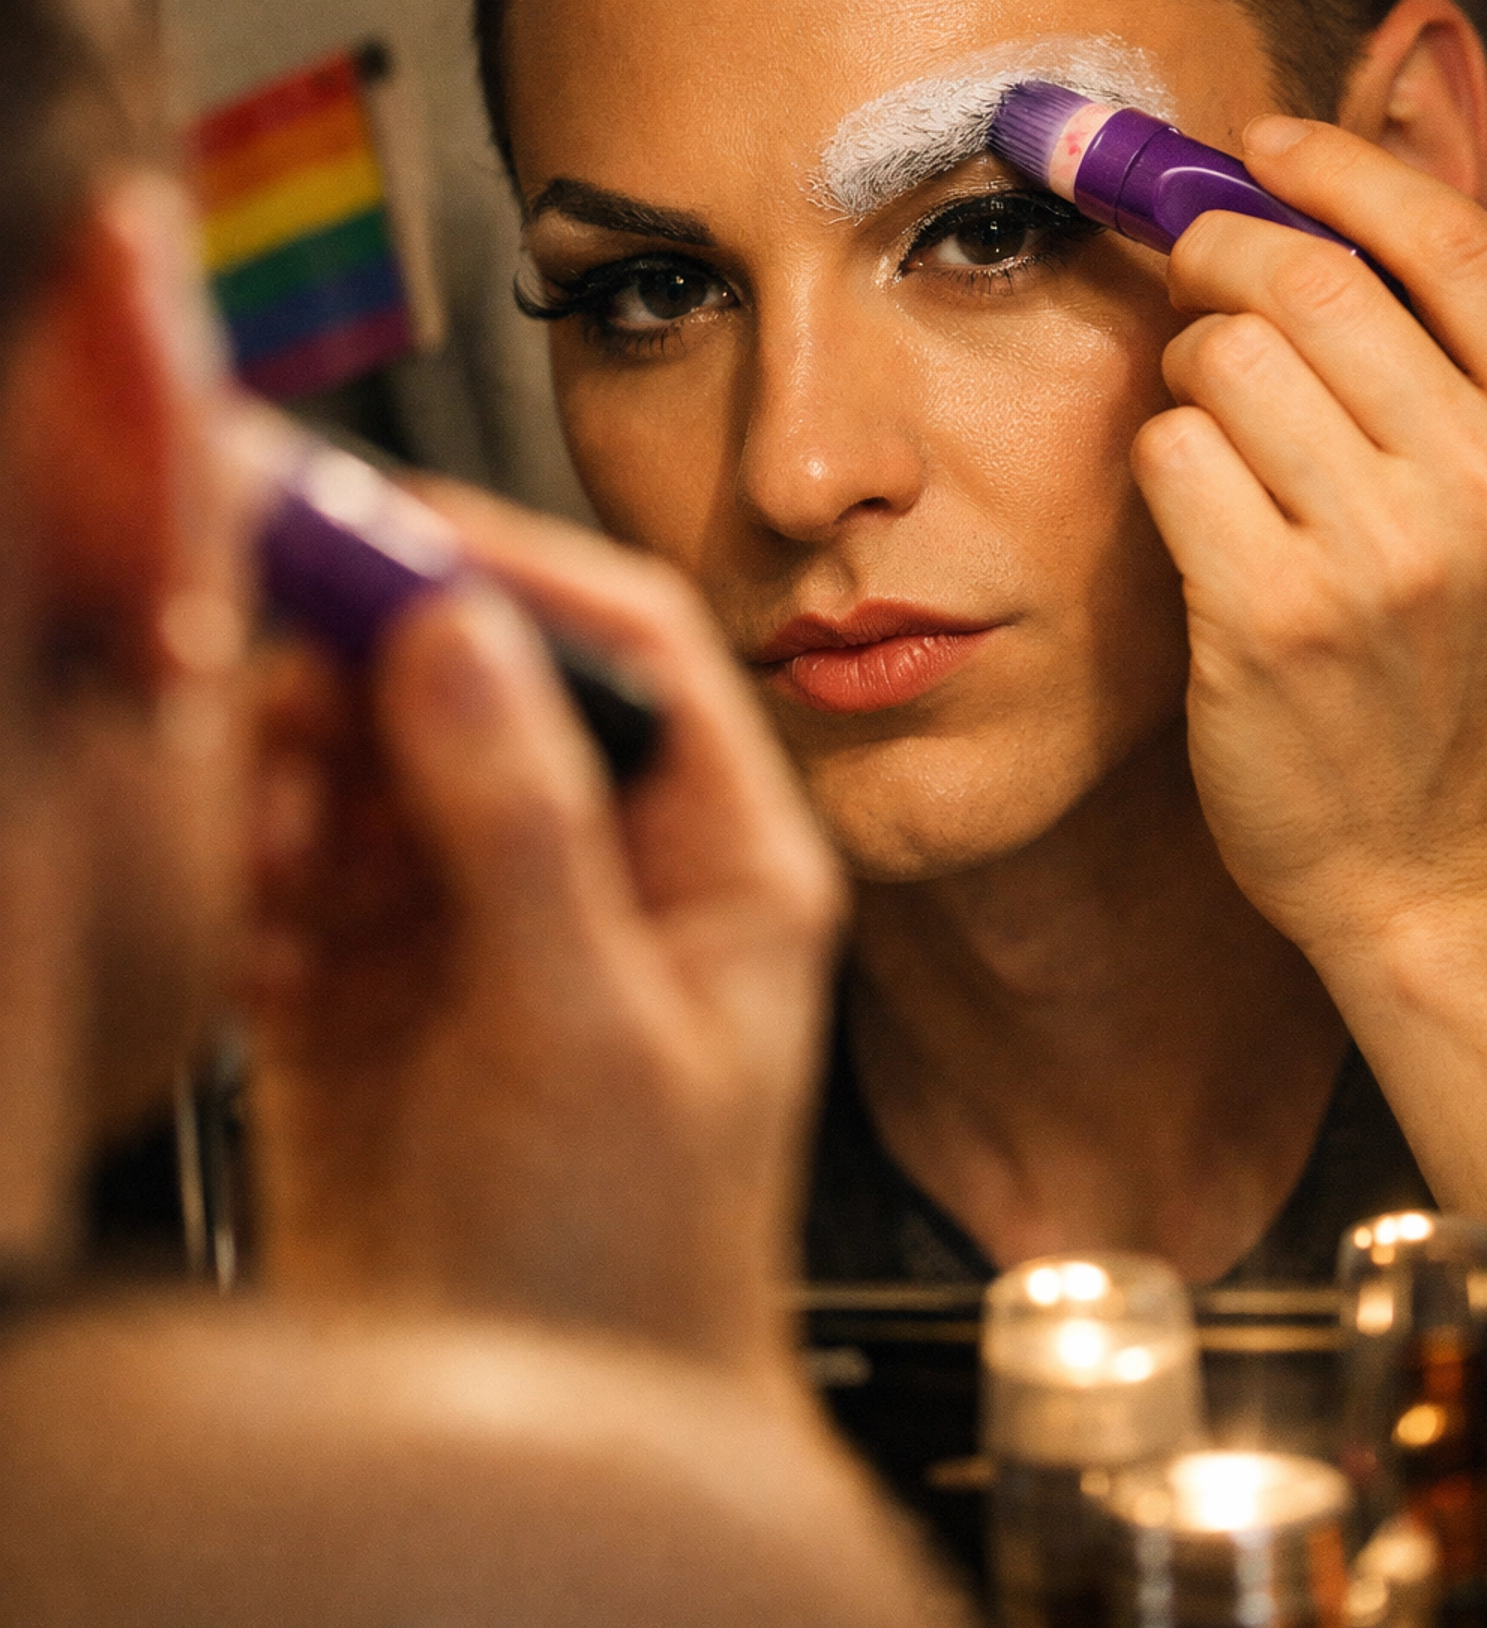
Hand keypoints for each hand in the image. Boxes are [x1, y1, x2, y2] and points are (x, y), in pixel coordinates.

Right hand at [241, 490, 840, 1374]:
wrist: (532, 1448)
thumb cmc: (634, 1279)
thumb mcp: (593, 1040)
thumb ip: (524, 830)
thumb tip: (463, 636)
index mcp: (720, 855)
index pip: (629, 643)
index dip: (512, 569)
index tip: (391, 537)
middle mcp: (603, 859)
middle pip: (482, 678)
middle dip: (378, 670)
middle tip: (284, 681)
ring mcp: (480, 911)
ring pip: (376, 756)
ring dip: (307, 776)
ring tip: (279, 854)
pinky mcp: (371, 971)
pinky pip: (302, 857)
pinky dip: (267, 876)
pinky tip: (268, 952)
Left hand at [1131, 116, 1486, 1237]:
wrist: (1443, 876)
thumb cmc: (1457, 679)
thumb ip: (1442, 369)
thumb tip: (1322, 204)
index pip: (1452, 244)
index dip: (1342, 168)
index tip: (1261, 140)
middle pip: (1306, 279)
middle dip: (1217, 251)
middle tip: (1187, 268)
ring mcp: (1383, 554)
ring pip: (1220, 357)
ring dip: (1191, 374)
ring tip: (1218, 434)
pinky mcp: (1272, 617)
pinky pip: (1168, 453)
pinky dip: (1163, 462)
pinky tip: (1194, 511)